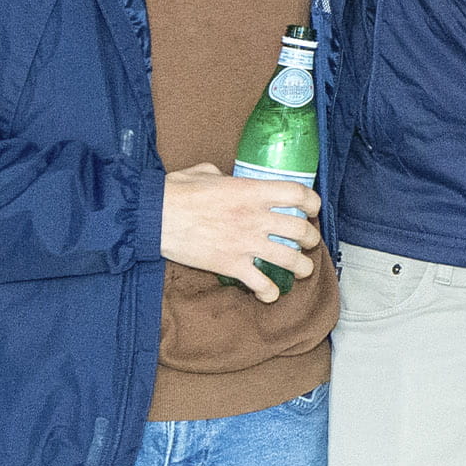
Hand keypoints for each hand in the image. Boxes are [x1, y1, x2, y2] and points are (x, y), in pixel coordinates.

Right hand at [163, 164, 315, 299]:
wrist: (153, 217)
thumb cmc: (176, 192)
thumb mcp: (205, 172)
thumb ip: (225, 175)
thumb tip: (227, 177)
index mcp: (251, 191)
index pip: (298, 193)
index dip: (312, 202)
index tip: (311, 209)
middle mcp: (255, 217)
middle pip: (301, 230)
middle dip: (310, 238)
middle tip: (307, 242)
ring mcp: (245, 243)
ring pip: (289, 260)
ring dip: (301, 267)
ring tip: (301, 270)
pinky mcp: (230, 265)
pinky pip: (261, 283)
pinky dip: (270, 292)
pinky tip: (270, 293)